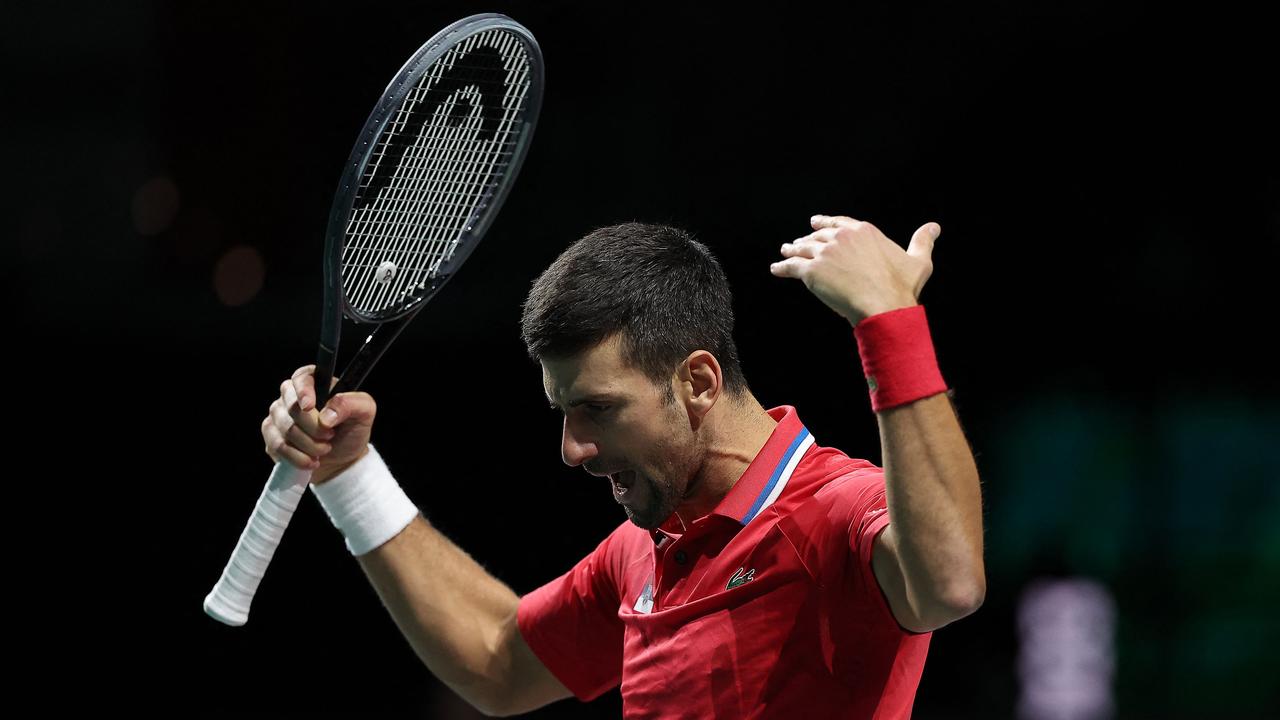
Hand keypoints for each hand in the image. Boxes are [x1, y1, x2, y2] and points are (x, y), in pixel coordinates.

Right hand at [261, 364, 376, 484]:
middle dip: (313, 427)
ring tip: (325, 449)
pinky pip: (277, 446)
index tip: (309, 406)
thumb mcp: (364, 413)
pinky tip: (311, 461)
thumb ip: (352, 403)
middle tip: (330, 435)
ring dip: (309, 444)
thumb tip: (327, 415)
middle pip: (292, 407)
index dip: (303, 391)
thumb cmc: (352, 430)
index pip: (302, 377)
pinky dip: (297, 457)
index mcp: (315, 382)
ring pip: (285, 429)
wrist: (342, 460)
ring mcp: (278, 415)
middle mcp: (291, 395)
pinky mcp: (271, 436)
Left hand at [770, 214, 939, 324]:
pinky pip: (792, 267)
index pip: (840, 223)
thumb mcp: (918, 261)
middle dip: (807, 238)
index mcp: (864, 231)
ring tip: (785, 252)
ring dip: (792, 250)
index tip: (816, 222)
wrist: (884, 305)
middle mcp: (842, 237)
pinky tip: (775, 269)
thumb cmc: (902, 286)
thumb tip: (934, 226)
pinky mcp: (812, 271)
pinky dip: (782, 268)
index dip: (827, 223)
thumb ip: (922, 241)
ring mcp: (825, 253)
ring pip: (803, 249)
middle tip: (798, 242)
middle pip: (819, 236)